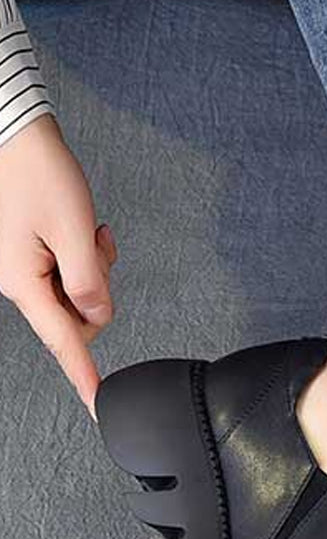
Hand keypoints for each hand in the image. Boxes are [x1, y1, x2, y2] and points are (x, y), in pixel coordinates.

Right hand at [0, 113, 116, 416]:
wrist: (15, 132)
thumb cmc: (37, 173)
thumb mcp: (74, 233)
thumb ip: (90, 283)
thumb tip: (95, 315)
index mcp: (24, 283)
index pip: (63, 342)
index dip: (84, 376)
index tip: (99, 405)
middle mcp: (18, 281)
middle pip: (78, 315)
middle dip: (98, 289)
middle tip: (97, 247)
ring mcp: (22, 268)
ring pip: (76, 291)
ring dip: (93, 266)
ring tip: (88, 229)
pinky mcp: (29, 253)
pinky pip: (68, 270)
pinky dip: (84, 254)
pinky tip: (83, 228)